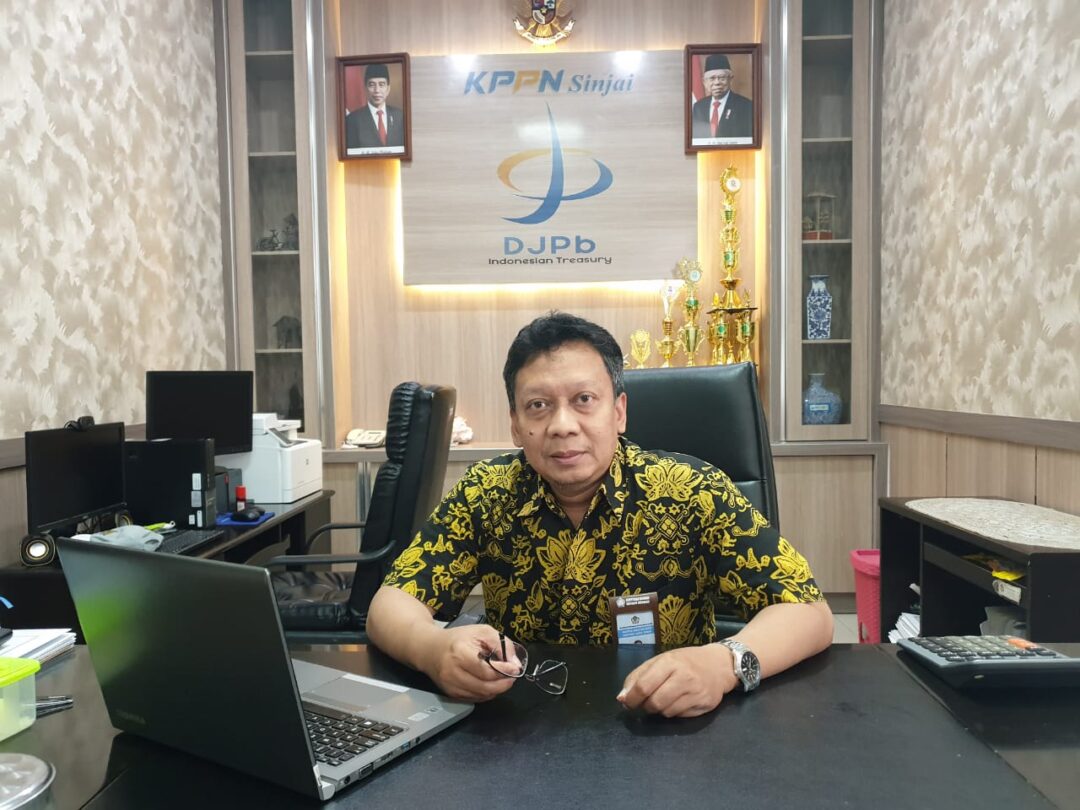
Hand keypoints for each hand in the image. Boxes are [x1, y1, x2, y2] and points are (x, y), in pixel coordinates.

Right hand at [416, 625, 521, 701]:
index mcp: (460, 653)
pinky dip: (486, 693)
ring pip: (482, 695)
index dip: (505, 671)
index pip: (487, 670)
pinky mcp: (451, 694)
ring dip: (496, 689)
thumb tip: (515, 664)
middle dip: (504, 683)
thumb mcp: (482, 631)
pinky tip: (489, 682)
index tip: (515, 668)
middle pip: (486, 687)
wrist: (430, 649)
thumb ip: (501, 644)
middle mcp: (453, 672)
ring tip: (501, 678)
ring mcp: (451, 686)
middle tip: (512, 676)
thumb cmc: (458, 639)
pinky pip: (475, 698)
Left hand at [616, 644, 737, 717]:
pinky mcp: (705, 704)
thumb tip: (622, 698)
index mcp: (669, 662)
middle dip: (645, 706)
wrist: (719, 665)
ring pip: (666, 712)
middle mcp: (684, 676)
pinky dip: (673, 712)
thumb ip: (638, 676)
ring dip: (659, 710)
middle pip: (654, 702)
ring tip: (664, 699)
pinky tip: (678, 701)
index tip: (627, 703)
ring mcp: (695, 691)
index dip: (632, 698)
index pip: (644, 686)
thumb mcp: (660, 661)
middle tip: (646, 703)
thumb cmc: (685, 662)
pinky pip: (680, 716)